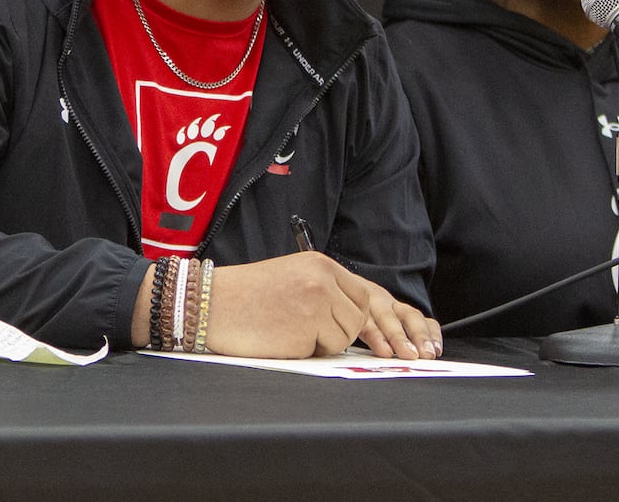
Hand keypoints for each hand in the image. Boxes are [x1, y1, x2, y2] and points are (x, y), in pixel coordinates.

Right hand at [197, 253, 440, 359]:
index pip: (368, 294)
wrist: (209, 304)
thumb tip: (362, 321)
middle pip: (364, 316)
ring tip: (290, 329)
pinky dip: (309, 350)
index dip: (389, 321)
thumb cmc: (246, 298)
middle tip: (394, 353)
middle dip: (375, 337)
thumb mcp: (293, 280)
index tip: (409, 343)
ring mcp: (316, 303)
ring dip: (325, 341)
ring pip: (346, 335)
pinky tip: (283, 336)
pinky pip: (325, 349)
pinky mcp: (305, 327)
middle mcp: (323, 279)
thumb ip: (327, 293)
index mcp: (320, 265)